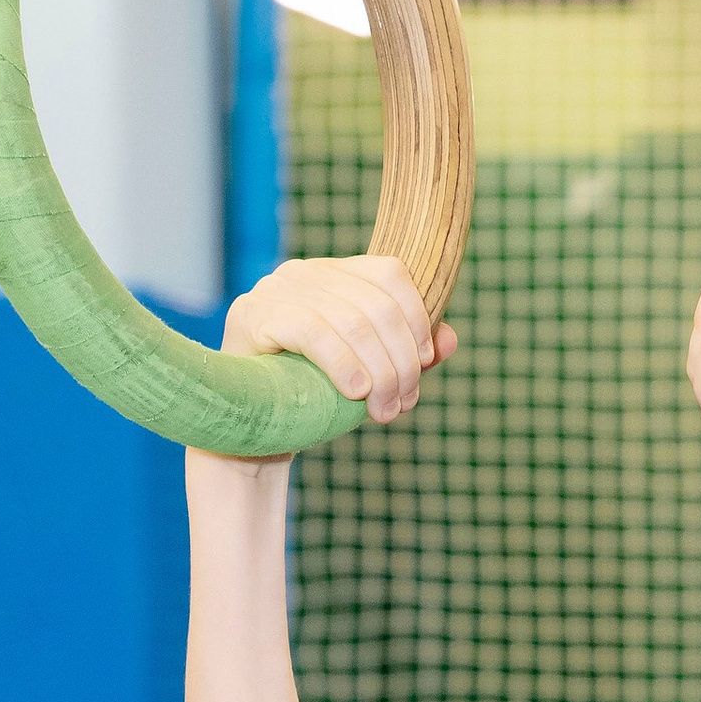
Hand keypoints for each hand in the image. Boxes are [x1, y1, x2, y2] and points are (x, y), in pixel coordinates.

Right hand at [221, 256, 455, 423]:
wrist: (249, 430)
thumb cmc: (310, 397)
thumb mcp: (368, 374)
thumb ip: (407, 354)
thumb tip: (451, 339)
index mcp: (334, 274)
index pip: (391, 273)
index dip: (417, 318)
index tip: (424, 366)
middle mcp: (305, 272)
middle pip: (376, 305)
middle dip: (400, 361)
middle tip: (402, 406)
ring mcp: (277, 290)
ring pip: (351, 321)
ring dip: (379, 373)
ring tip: (383, 412)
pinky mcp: (254, 315)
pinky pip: (313, 332)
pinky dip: (343, 364)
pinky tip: (355, 393)